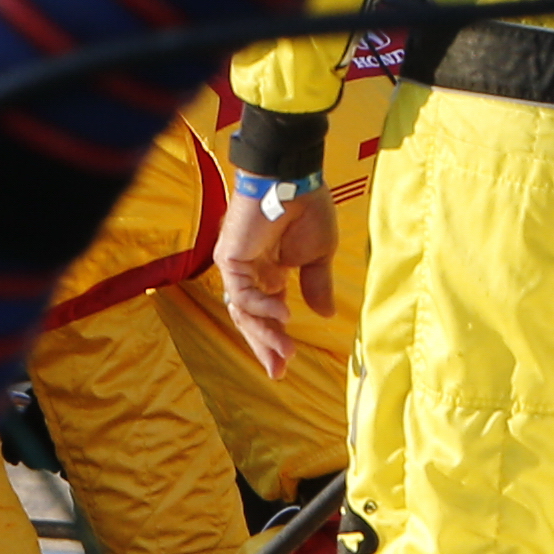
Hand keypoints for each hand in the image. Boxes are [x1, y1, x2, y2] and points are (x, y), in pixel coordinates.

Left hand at [213, 189, 335, 377]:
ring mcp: (237, 267)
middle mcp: (251, 273)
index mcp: (271, 272)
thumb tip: (324, 315)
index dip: (276, 339)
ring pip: (244, 311)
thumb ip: (316, 285)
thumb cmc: (307, 210)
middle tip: (279, 371)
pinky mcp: (229, 259)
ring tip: (286, 351)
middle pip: (251, 319)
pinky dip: (262, 307)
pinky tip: (284, 315)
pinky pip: (243, 292)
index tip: (287, 365)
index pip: (269, 314)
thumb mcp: (318, 256)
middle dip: (264, 346)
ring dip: (265, 333)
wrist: (293, 182)